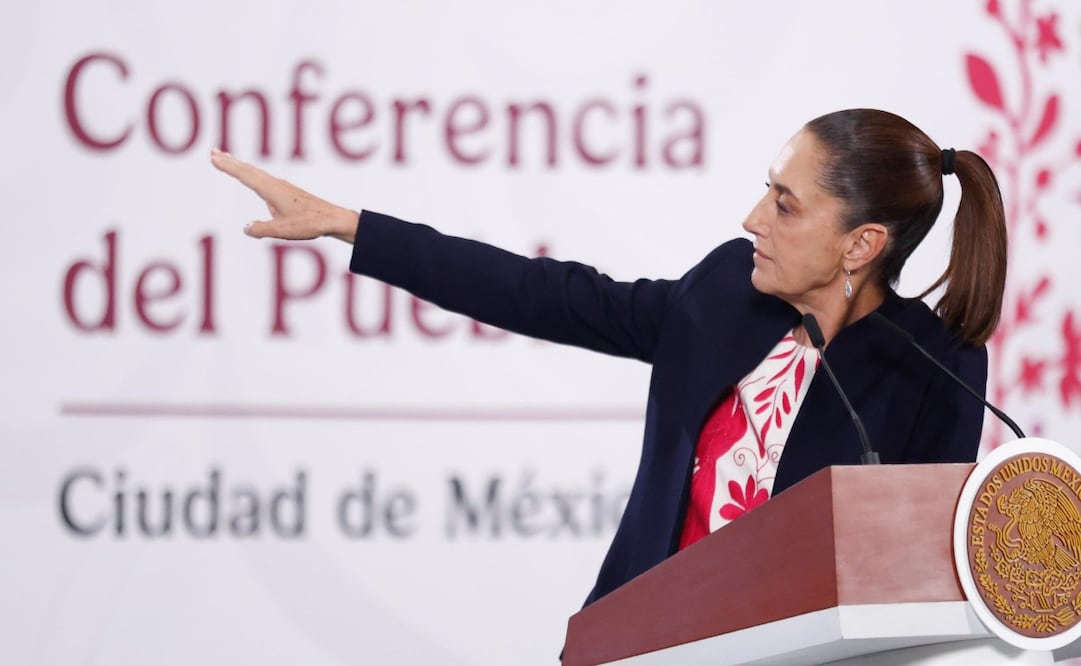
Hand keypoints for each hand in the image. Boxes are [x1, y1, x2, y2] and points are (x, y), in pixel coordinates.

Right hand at [210, 148, 358, 242]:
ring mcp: (282, 187)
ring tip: (228, 160)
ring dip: (241, 166)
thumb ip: (261, 229)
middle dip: (230, 161)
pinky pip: (264, 179)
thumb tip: (246, 228)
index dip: (228, 166)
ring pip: (256, 173)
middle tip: (213, 152)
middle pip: (248, 170)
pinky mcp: (287, 192)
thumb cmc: (309, 223)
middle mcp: (275, 185)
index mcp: (272, 190)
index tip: (214, 157)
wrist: (333, 219)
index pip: (245, 175)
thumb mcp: (281, 230)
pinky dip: (253, 174)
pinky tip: (253, 178)